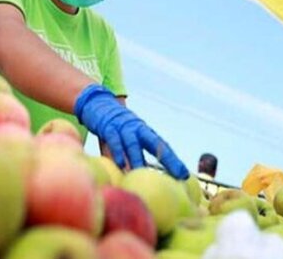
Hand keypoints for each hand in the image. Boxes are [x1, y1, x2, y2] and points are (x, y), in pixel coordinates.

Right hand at [74, 84, 188, 179]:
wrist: (97, 104)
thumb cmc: (114, 128)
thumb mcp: (126, 139)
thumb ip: (131, 156)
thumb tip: (137, 179)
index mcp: (145, 132)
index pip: (163, 146)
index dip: (174, 160)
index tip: (184, 175)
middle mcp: (138, 128)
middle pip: (156, 144)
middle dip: (169, 159)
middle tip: (177, 175)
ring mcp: (123, 127)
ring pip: (134, 144)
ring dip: (139, 159)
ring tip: (145, 174)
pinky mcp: (107, 126)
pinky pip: (114, 140)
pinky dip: (117, 151)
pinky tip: (120, 164)